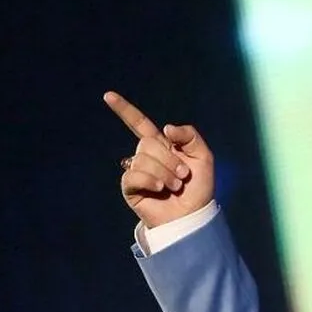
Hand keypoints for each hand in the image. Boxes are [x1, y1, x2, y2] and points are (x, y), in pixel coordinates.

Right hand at [104, 91, 214, 227]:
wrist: (192, 215)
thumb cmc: (199, 188)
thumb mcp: (204, 156)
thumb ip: (189, 136)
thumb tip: (165, 128)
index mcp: (162, 145)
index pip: (140, 124)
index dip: (124, 110)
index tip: (108, 95)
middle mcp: (147, 156)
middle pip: (148, 143)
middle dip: (170, 159)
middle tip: (184, 176)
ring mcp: (137, 171)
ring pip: (143, 159)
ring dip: (165, 173)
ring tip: (176, 186)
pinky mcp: (130, 187)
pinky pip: (135, 175)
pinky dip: (151, 181)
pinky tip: (160, 190)